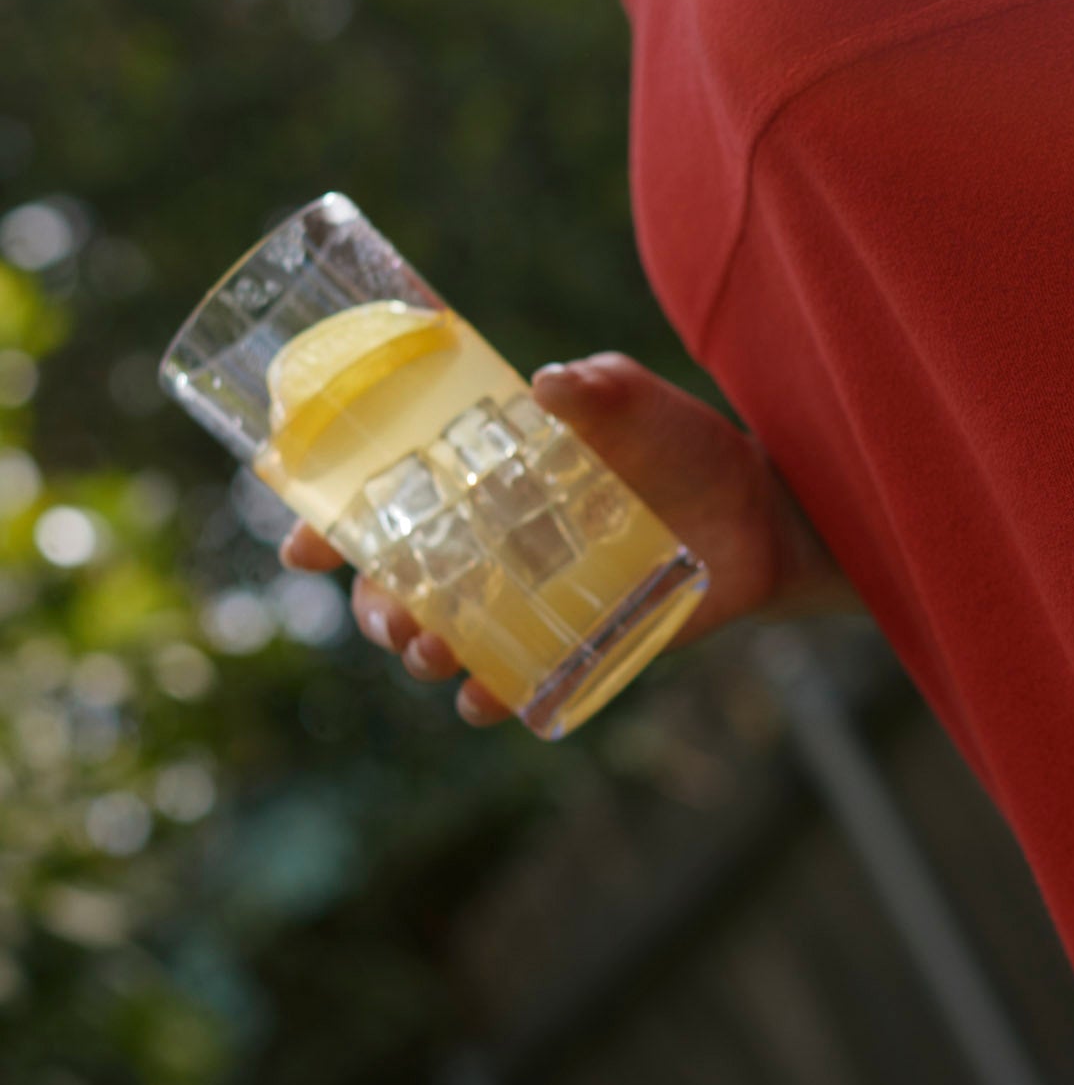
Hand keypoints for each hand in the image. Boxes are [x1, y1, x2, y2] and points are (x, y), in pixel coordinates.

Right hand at [279, 353, 852, 725]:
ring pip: (441, 642)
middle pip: (396, 589)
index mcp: (481, 483)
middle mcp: (490, 548)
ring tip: (429, 651)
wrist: (763, 512)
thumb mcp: (638, 400)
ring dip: (419, 654)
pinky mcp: (571, 648)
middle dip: (373, 609)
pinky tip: (483, 698)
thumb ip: (597, 388)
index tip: (300, 547)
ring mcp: (526, 604)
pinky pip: (513, 687)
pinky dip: (490, 698)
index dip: (329, 528)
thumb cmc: (686, 445)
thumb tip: (548, 386)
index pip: (382, 507)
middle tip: (388, 615)